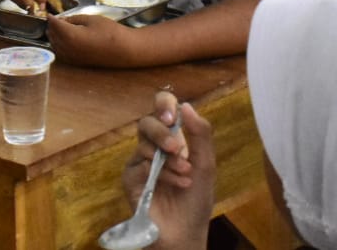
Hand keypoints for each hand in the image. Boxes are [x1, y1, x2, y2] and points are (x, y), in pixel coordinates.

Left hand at [46, 11, 140, 66]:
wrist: (123, 49)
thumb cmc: (109, 31)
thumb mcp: (91, 19)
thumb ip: (73, 19)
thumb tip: (62, 20)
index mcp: (70, 35)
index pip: (54, 24)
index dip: (51, 18)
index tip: (50, 13)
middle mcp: (67, 48)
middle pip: (52, 35)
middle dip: (52, 27)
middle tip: (56, 19)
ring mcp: (71, 57)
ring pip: (55, 45)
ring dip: (54, 37)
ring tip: (60, 28)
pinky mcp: (77, 62)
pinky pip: (61, 53)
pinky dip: (59, 45)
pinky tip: (65, 40)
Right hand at [120, 91, 213, 249]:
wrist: (187, 231)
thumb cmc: (196, 198)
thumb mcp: (206, 163)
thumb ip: (200, 134)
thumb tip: (186, 105)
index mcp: (171, 137)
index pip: (162, 109)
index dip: (163, 104)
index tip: (172, 115)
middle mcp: (152, 146)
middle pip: (146, 122)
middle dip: (163, 133)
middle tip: (177, 148)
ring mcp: (139, 162)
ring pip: (144, 145)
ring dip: (169, 161)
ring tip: (185, 176)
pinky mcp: (130, 179)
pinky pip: (139, 166)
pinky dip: (162, 174)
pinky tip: (177, 185)